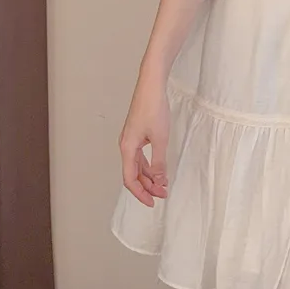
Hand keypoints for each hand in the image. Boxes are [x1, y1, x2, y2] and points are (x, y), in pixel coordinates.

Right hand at [119, 73, 169, 207]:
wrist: (151, 86)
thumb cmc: (153, 108)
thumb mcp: (160, 138)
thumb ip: (159, 161)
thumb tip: (160, 180)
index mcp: (127, 148)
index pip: (130, 179)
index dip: (140, 193)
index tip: (152, 203)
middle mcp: (126, 145)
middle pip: (133, 174)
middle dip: (147, 187)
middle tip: (163, 194)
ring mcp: (131, 139)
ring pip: (137, 165)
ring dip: (149, 177)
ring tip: (163, 184)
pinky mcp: (137, 133)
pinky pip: (141, 156)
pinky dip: (149, 165)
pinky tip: (159, 169)